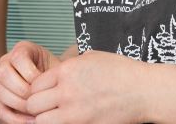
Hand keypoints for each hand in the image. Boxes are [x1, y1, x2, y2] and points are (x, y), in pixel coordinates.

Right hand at [0, 41, 59, 123]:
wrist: (56, 83)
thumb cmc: (56, 74)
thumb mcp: (57, 68)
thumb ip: (53, 74)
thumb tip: (51, 90)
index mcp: (21, 50)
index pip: (18, 58)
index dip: (32, 74)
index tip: (46, 83)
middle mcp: (6, 62)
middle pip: (4, 74)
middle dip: (23, 90)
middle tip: (40, 98)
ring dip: (19, 104)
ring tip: (36, 110)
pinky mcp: (0, 100)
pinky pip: (1, 111)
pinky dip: (16, 119)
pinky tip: (32, 120)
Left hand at [25, 51, 147, 123]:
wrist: (143, 91)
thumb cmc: (120, 72)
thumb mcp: (90, 58)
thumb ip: (68, 67)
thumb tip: (55, 75)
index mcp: (66, 71)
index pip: (34, 85)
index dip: (36, 90)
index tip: (44, 93)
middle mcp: (67, 92)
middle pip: (33, 105)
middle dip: (36, 106)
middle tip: (45, 106)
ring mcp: (75, 113)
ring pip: (41, 122)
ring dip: (45, 119)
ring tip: (54, 116)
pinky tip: (66, 121)